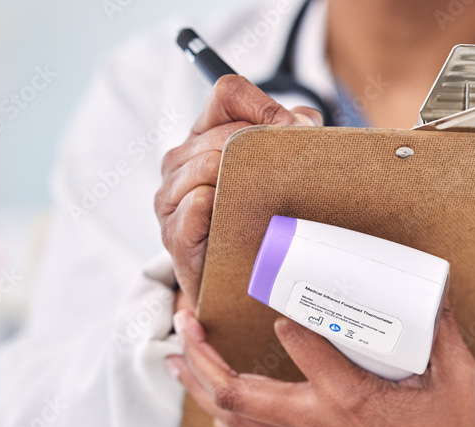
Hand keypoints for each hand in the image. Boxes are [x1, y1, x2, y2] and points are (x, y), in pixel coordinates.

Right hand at [155, 75, 321, 300]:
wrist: (236, 286)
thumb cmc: (256, 225)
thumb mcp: (277, 175)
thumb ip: (291, 137)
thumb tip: (303, 123)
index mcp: (205, 136)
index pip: (228, 93)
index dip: (264, 106)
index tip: (293, 130)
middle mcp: (180, 162)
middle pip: (223, 132)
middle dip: (262, 150)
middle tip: (290, 175)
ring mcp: (171, 198)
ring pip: (208, 164)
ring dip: (242, 181)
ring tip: (262, 202)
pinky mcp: (174, 234)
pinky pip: (196, 203)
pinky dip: (219, 208)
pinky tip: (234, 219)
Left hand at [164, 303, 474, 426]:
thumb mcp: (458, 377)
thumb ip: (441, 329)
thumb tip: (434, 288)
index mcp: (352, 398)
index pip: (302, 346)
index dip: (283, 317)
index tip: (272, 292)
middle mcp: (318, 421)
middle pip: (236, 393)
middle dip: (201, 356)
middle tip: (185, 318)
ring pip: (235, 417)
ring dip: (198, 386)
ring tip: (173, 356)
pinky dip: (225, 414)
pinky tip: (209, 402)